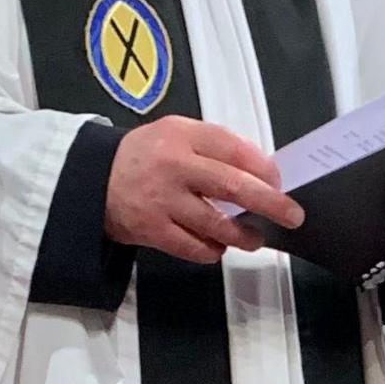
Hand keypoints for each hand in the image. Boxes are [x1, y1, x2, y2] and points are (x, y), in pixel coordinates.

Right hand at [103, 116, 303, 264]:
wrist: (92, 178)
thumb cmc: (146, 154)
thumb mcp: (176, 132)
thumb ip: (214, 146)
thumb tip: (259, 170)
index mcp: (183, 136)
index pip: (234, 149)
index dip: (263, 168)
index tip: (280, 181)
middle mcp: (174, 166)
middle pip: (231, 186)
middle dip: (269, 202)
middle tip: (292, 215)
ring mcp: (162, 201)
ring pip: (215, 223)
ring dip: (243, 235)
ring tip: (256, 238)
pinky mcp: (151, 230)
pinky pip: (193, 247)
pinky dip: (212, 250)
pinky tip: (219, 246)